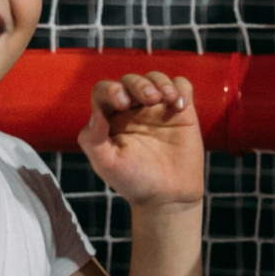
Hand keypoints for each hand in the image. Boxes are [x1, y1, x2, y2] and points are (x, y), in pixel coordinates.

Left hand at [80, 71, 204, 208]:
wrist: (167, 197)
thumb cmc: (133, 182)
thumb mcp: (107, 164)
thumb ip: (93, 140)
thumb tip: (95, 114)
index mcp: (109, 118)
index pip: (104, 91)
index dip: (111, 90)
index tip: (122, 104)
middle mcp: (132, 109)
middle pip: (130, 81)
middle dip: (139, 84)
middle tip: (150, 99)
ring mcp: (157, 108)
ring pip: (156, 78)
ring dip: (160, 83)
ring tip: (167, 99)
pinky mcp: (181, 111)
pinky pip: (181, 86)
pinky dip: (181, 89)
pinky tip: (180, 106)